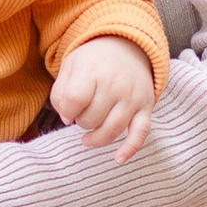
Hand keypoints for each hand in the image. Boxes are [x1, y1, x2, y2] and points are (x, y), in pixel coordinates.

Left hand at [50, 32, 156, 162]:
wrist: (127, 46)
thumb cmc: (93, 62)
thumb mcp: (69, 67)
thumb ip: (60, 93)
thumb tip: (67, 119)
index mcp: (93, 71)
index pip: (74, 101)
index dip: (65, 111)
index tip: (67, 109)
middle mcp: (115, 85)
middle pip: (91, 119)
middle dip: (81, 121)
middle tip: (83, 112)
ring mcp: (132, 98)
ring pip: (112, 130)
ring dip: (96, 138)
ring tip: (88, 137)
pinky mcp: (146, 108)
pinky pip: (141, 133)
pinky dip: (130, 149)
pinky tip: (118, 159)